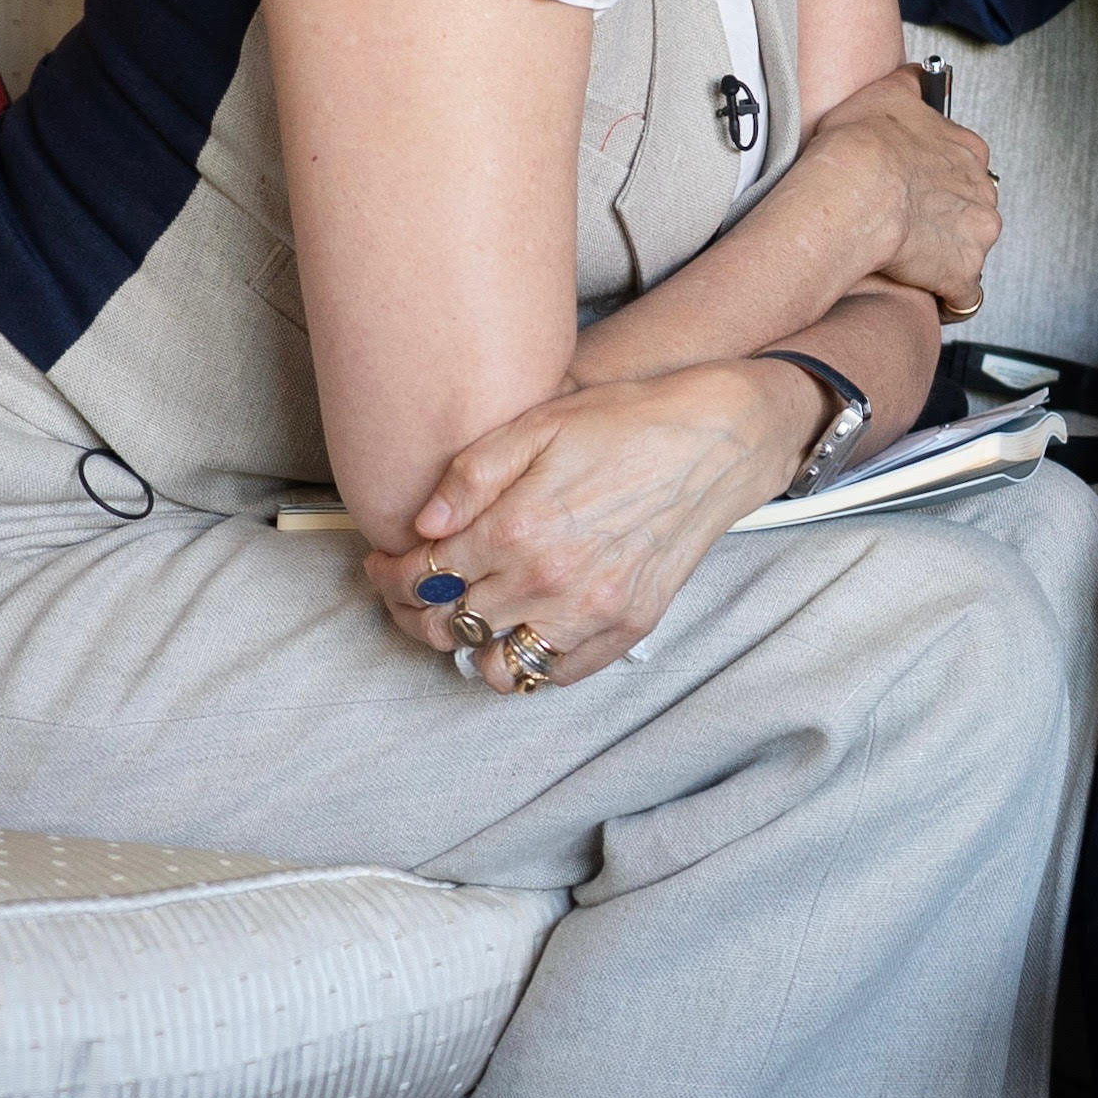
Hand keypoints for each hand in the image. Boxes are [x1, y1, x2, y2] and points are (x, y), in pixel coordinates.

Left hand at [360, 360, 823, 687]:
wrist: (715, 441)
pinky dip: (524, 663)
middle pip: (448, 625)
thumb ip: (472, 475)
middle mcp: (548, 582)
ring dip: (465, 646)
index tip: (382, 564)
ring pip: (495, 666)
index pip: (422, 577)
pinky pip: (554, 674)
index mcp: (517, 528)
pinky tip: (516, 629)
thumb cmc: (624, 422)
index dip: (388, 575)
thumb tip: (423, 525)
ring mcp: (589, 613)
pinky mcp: (625, 628)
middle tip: (409, 591)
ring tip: (461, 617)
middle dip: (412, 612)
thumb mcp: (539, 424)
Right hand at [795, 63, 998, 313]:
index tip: (917, 185)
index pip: (966, 166)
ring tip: (911, 257)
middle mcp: (979, 191)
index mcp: (966, 150)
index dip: (939, 178)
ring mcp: (975, 234)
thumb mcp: (885, 93)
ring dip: (948, 255)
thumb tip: (915, 75)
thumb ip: (908, 84)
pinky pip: (963, 294)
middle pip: (972, 208)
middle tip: (909, 222)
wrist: (852, 190)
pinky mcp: (961, 273)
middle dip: (947, 218)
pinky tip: (927, 291)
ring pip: (971, 249)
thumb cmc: (861, 146)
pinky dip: (949, 296)